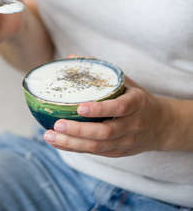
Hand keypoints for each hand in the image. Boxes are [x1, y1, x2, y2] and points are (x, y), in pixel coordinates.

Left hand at [44, 77, 171, 156]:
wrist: (160, 125)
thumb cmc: (136, 97)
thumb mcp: (124, 81)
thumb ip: (99, 70)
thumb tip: (70, 57)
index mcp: (136, 103)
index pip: (119, 108)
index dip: (100, 109)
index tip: (80, 107)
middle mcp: (132, 125)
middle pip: (105, 132)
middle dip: (79, 130)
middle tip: (57, 124)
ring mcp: (125, 141)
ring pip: (98, 146)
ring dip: (72, 143)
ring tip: (50, 136)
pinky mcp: (117, 152)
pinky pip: (95, 152)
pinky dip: (75, 148)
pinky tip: (58, 142)